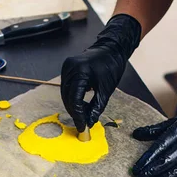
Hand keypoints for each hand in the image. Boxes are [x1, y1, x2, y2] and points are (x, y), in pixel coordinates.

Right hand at [61, 14, 140, 131]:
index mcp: (81, 71)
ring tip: (84, 114)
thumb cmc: (111, 66)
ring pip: (65, 94)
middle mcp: (70, 68)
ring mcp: (67, 67)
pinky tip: (81, 104)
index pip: (75, 99)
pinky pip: (66, 87)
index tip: (82, 126)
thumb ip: (96, 107)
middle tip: (83, 123)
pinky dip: (72, 98)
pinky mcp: (67, 68)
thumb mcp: (106, 90)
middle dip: (75, 112)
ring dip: (73, 106)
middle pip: (67, 97)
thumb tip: (89, 122)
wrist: (111, 49)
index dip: (78, 115)